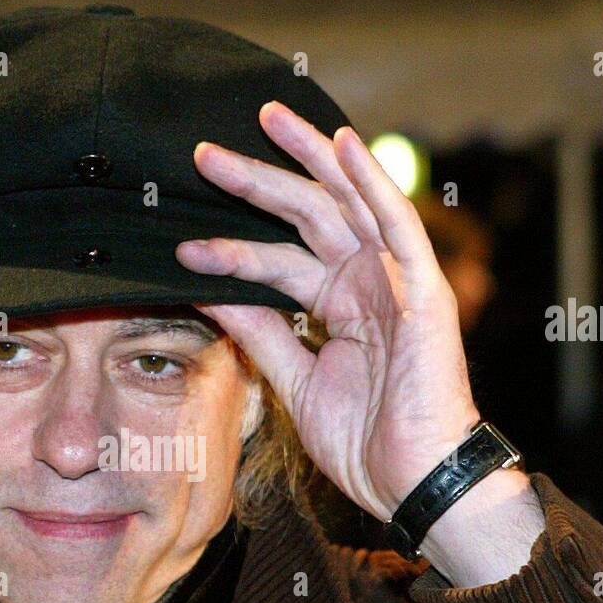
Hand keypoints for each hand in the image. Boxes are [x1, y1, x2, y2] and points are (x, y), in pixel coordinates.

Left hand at [176, 100, 481, 521]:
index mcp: (340, 304)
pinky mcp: (422, 290)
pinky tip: (342, 144)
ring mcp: (396, 282)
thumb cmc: (365, 443)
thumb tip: (210, 294)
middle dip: (256, 182)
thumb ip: (260, 332)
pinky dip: (371, 184)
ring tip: (265, 120)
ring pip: (346, 204)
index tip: (179, 240)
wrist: (413, 483)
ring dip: (306, 161)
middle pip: (306, 216)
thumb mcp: (295, 380)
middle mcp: (366, 283)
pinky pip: (396, 226)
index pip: (279, 258)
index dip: (231, 246)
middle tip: (203, 155)